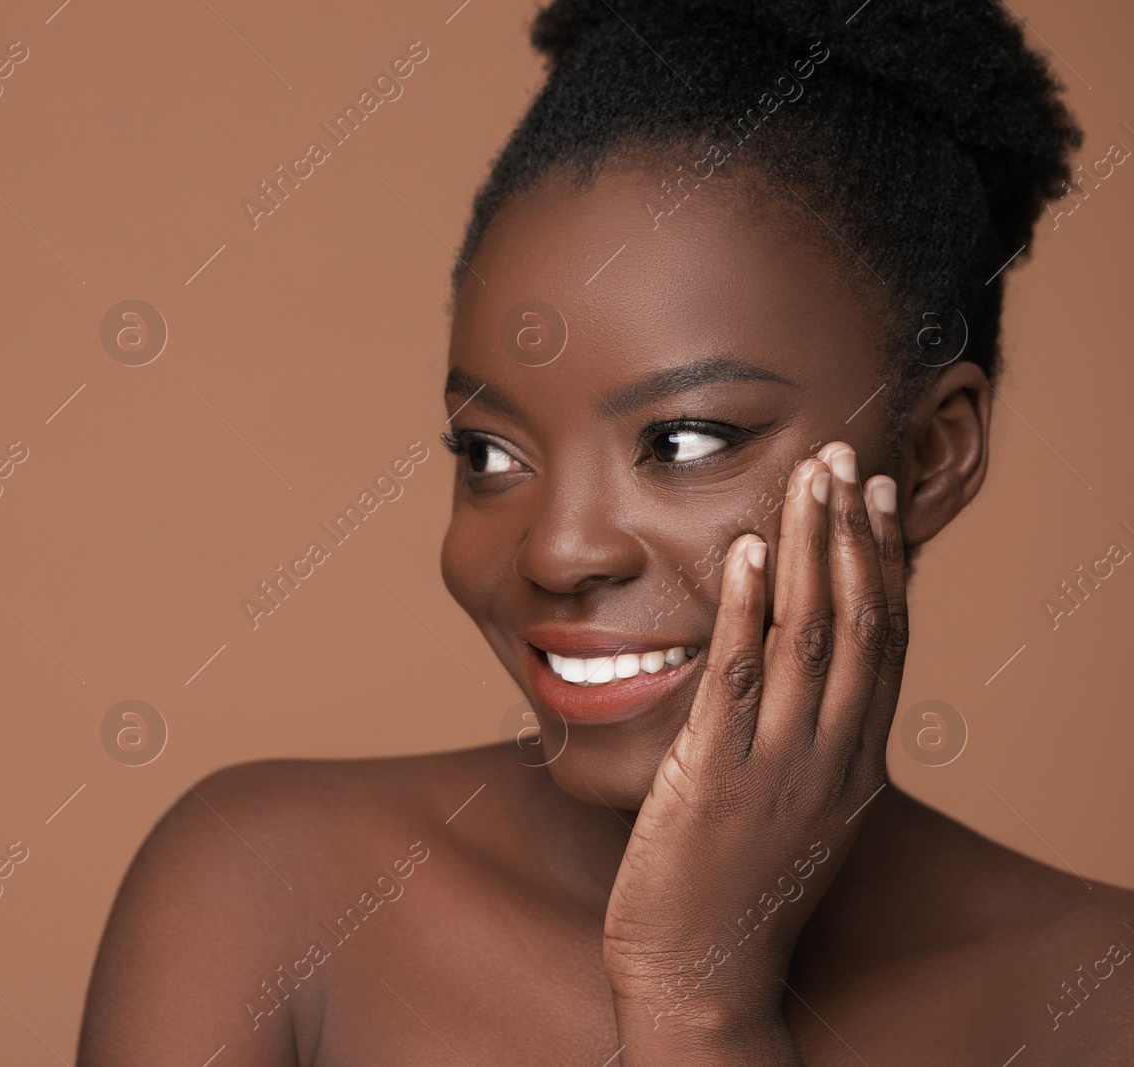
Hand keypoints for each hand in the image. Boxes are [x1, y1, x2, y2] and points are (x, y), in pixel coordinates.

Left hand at [601, 442, 907, 1061]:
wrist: (701, 971)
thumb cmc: (734, 888)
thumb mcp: (792, 809)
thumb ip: (800, 743)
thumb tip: (786, 677)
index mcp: (854, 763)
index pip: (886, 643)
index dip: (885, 564)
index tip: (879, 499)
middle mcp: (832, 758)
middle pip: (860, 624)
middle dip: (853, 535)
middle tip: (845, 459)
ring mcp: (779, 767)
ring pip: (811, 637)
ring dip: (811, 551)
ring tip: (808, 480)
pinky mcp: (716, 778)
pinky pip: (739, 677)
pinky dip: (745, 609)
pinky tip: (745, 553)